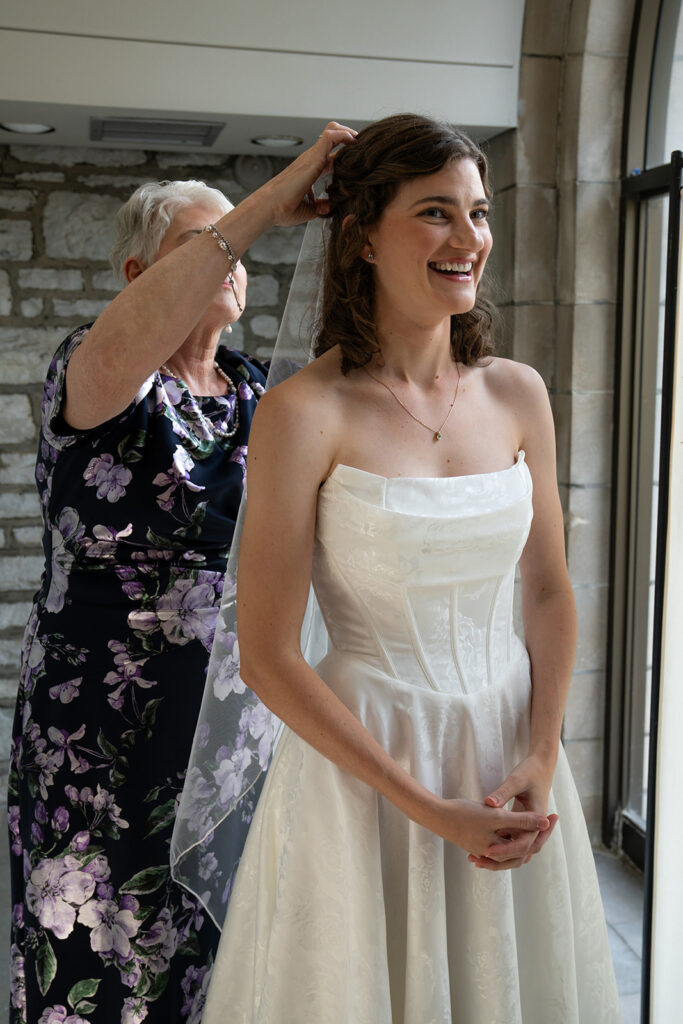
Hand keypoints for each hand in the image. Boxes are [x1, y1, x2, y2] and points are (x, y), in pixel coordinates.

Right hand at [259, 121, 356, 225]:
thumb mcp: (309, 209)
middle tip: (362, 148)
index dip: (345, 154)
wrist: (269, 207)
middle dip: (349, 139)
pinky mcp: (312, 157)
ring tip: (361, 143)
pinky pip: (331, 136)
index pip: (330, 155)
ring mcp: (311, 156)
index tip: (358, 159)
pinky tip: (353, 143)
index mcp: (310, 170)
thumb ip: (322, 206)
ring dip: (348, 134)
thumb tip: (331, 207)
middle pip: (332, 137)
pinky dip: (344, 136)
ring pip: (332, 131)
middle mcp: (310, 160)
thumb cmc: (282, 209)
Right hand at [431, 797, 549, 862]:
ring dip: (523, 834)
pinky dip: (510, 834)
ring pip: (511, 845)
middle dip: (536, 833)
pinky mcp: (478, 842)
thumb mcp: (496, 816)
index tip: (554, 815)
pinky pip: (500, 841)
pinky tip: (513, 823)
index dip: (543, 830)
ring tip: (535, 820)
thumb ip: (521, 820)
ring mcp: (484, 849)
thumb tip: (545, 822)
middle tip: (550, 818)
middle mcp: (493, 853)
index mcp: (500, 849)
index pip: (529, 845)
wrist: (437, 815)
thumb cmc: (465, 814)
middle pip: (522, 848)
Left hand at [467, 756, 557, 869]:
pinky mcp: (521, 824)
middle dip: (500, 860)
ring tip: (475, 859)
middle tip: (478, 862)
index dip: (506, 849)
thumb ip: (503, 793)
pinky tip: (479, 848)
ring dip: (499, 857)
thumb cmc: (529, 771)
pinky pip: (511, 840)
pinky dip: (498, 846)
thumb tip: (489, 804)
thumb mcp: (516, 780)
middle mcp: (535, 826)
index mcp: (537, 818)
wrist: (541, 766)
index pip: (524, 843)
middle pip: (520, 853)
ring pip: (515, 850)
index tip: (488, 851)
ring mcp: (528, 826)